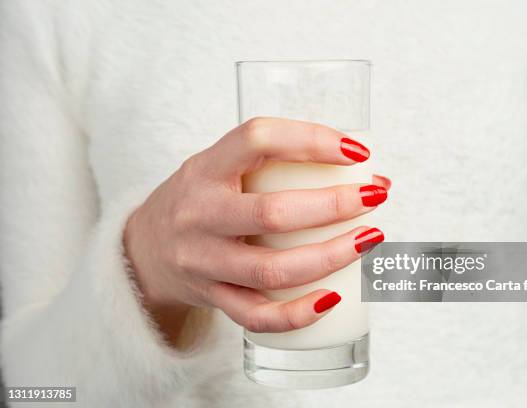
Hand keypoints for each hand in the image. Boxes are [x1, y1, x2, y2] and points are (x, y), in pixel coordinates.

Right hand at [123, 117, 388, 343]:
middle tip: (375, 197)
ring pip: (271, 269)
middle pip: (272, 213)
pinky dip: (297, 313)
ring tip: (370, 239)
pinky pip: (256, 315)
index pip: (257, 139)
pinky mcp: (211, 297)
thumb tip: (367, 173)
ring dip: (330, 257)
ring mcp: (203, 261)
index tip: (356, 151)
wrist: (143, 250)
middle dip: (334, 205)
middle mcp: (199, 214)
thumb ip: (274, 164)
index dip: (311, 140)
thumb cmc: (198, 200)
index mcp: (205, 169)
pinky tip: (333, 299)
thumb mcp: (219, 168)